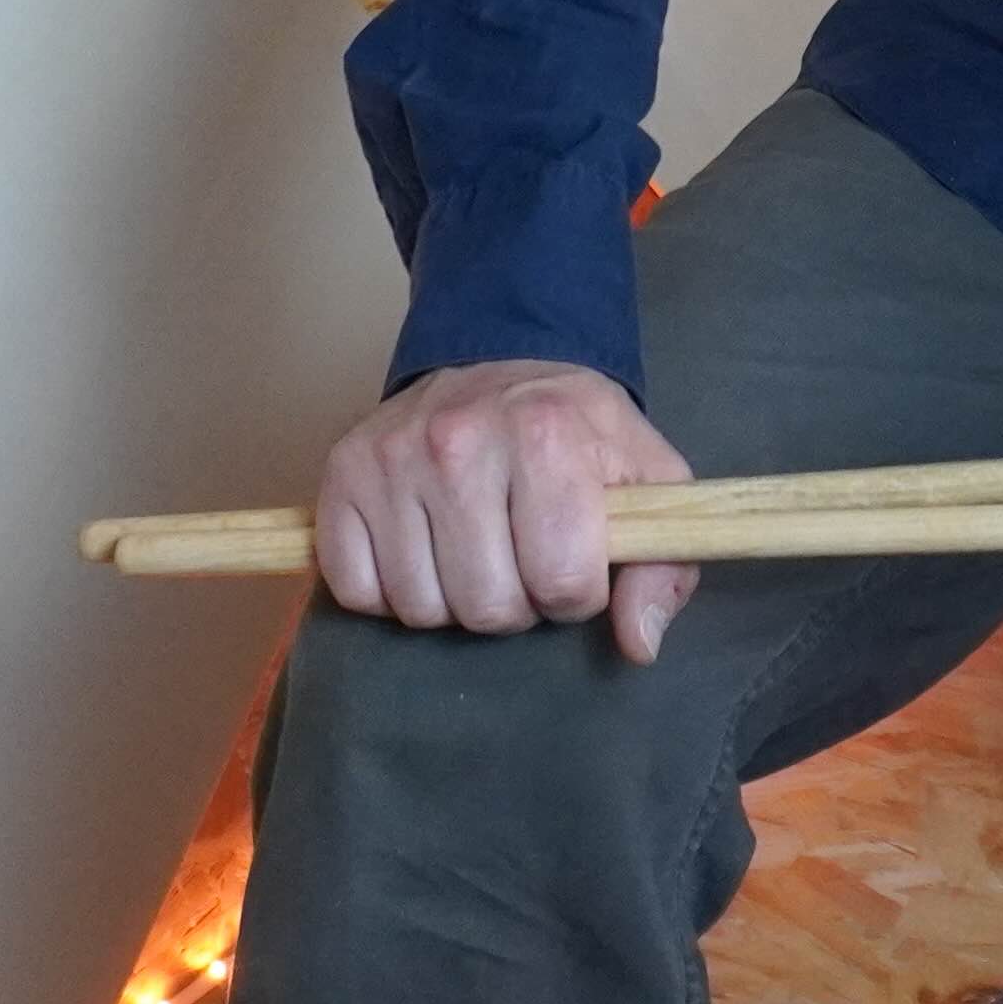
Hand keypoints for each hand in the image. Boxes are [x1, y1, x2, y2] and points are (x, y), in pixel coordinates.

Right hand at [310, 358, 700, 663]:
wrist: (499, 359)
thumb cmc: (576, 430)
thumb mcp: (646, 479)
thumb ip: (662, 565)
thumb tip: (639, 643)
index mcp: (546, 435)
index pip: (562, 582)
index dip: (576, 592)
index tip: (573, 560)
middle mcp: (458, 440)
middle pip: (487, 607)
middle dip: (515, 603)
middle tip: (519, 558)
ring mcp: (392, 457)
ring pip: (420, 608)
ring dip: (452, 600)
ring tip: (473, 550)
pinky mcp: (341, 475)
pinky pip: (356, 590)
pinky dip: (389, 591)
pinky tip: (422, 550)